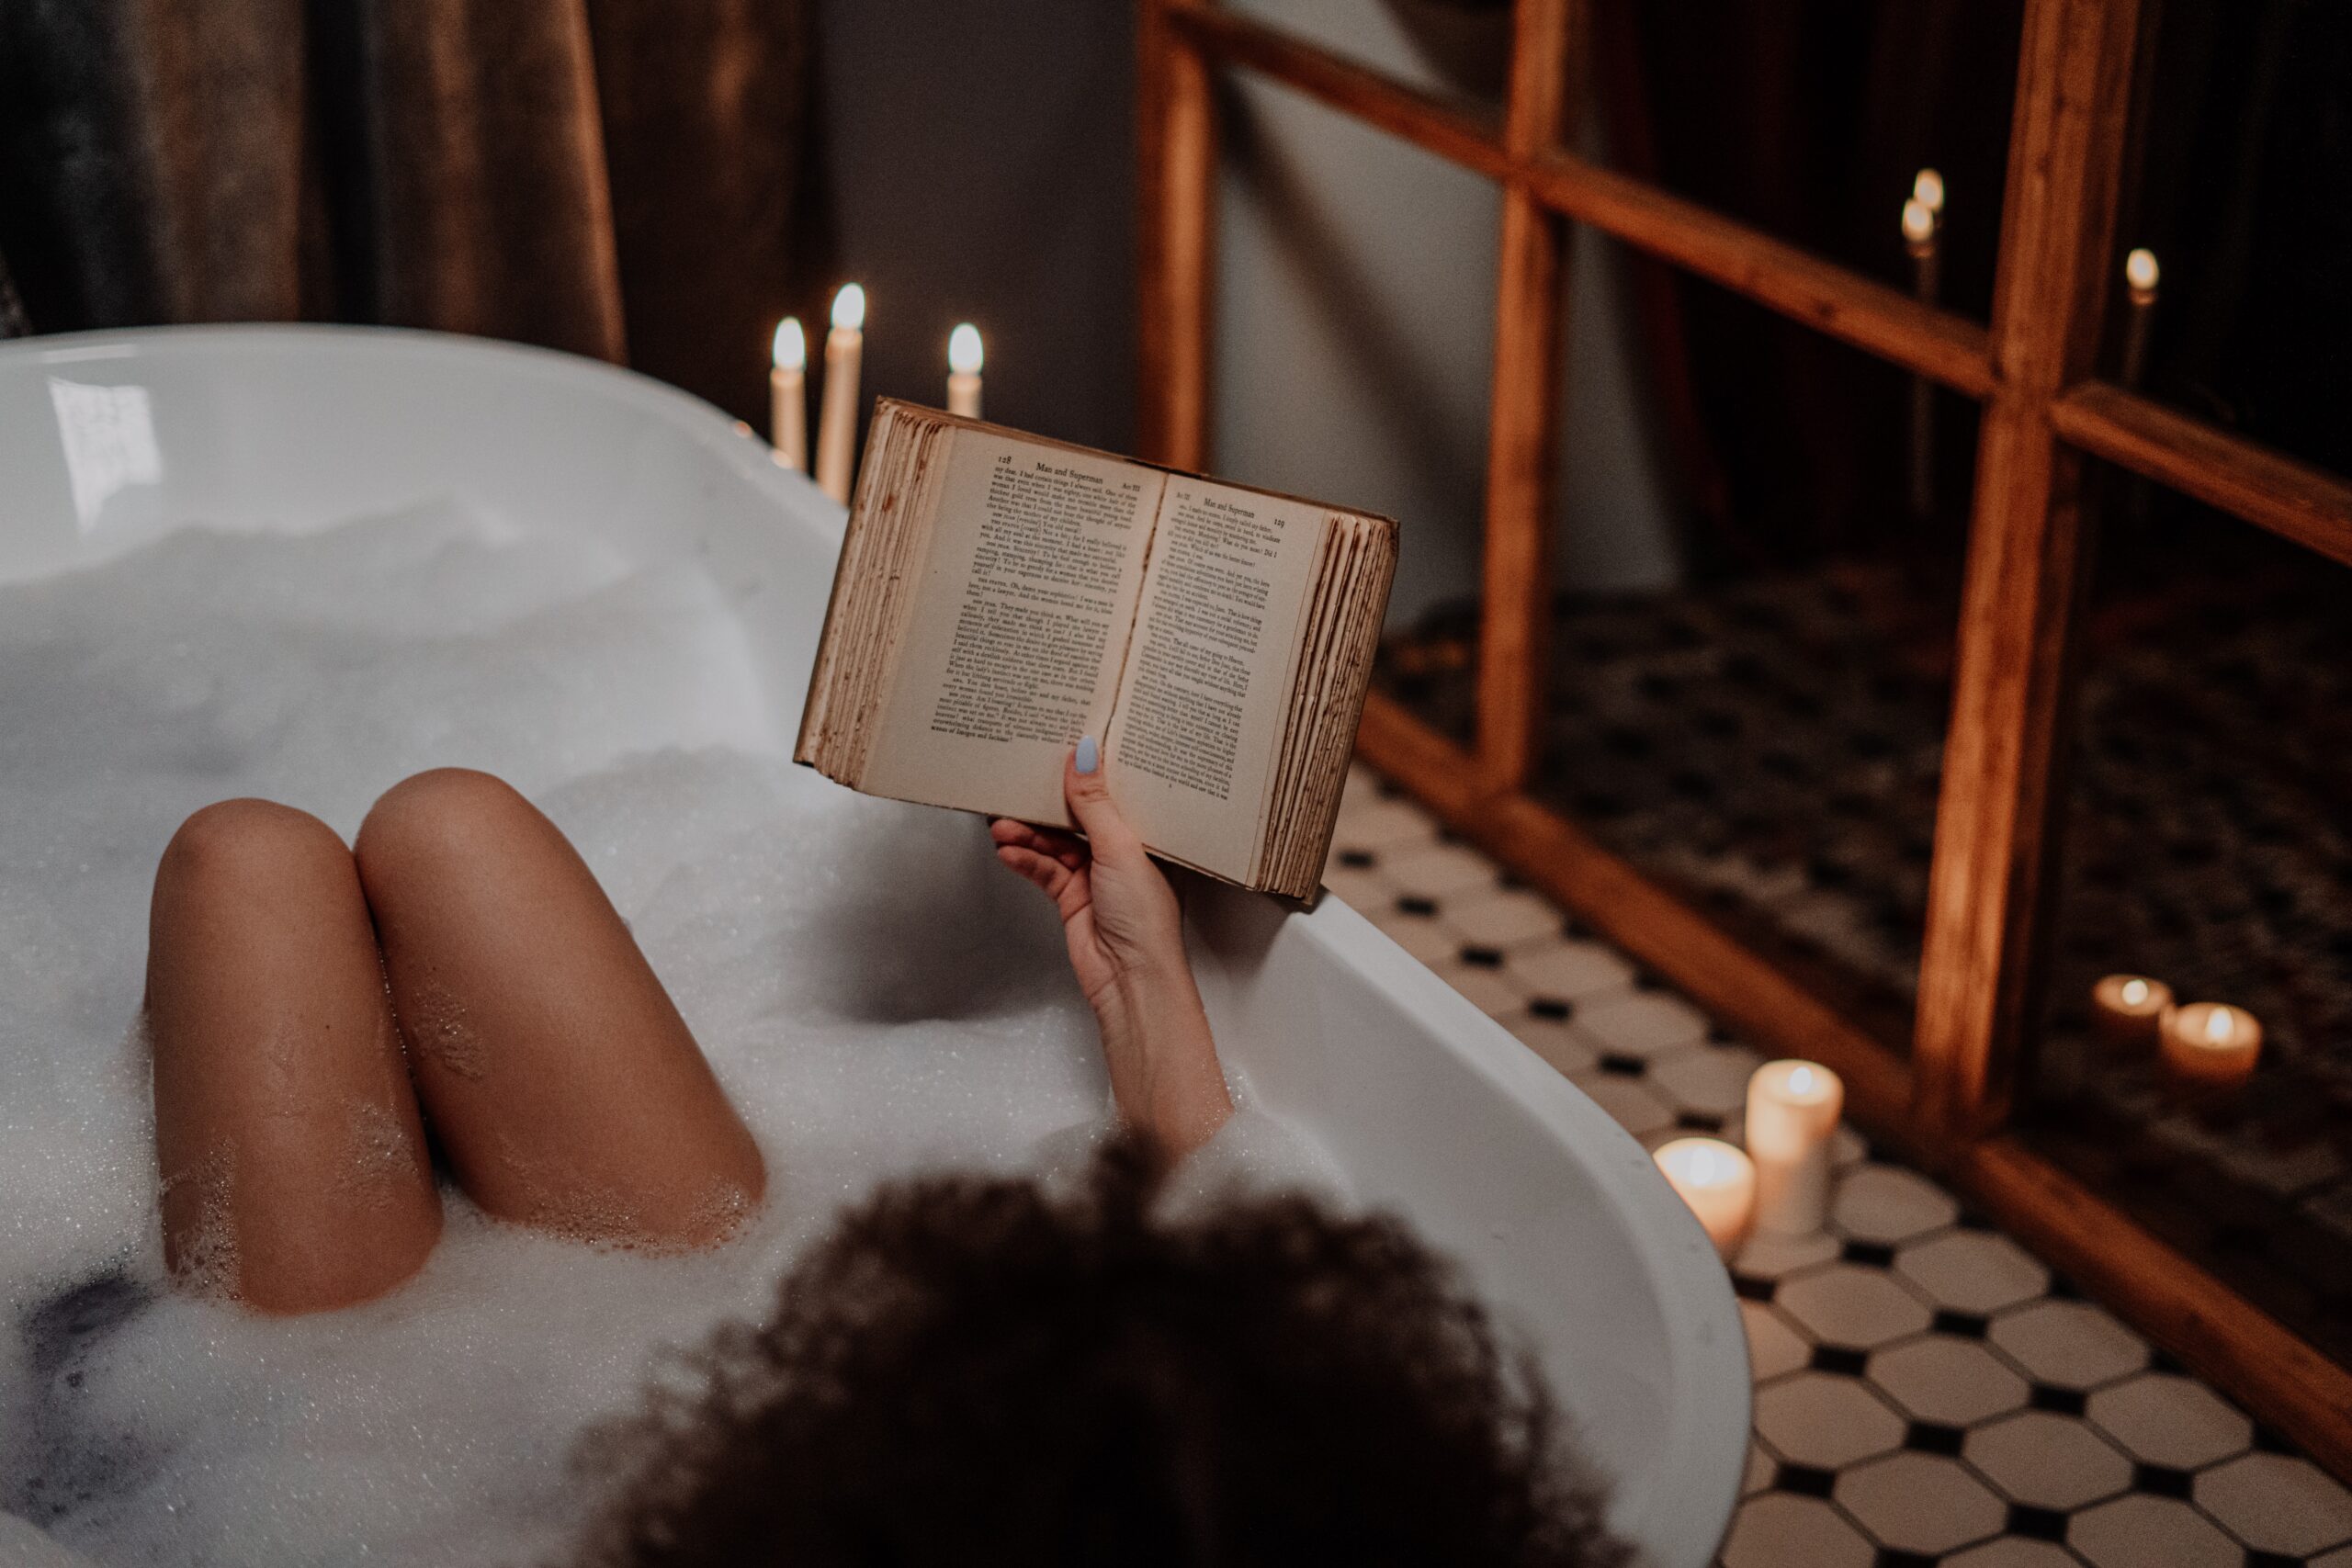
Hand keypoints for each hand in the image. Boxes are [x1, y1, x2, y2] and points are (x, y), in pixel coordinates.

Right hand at [990, 738, 1231, 1163]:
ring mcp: (1095, 875)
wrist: (1131, 981)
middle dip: (1045, 802)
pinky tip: (1006, 849)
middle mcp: (1122, 852)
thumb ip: (1094, 803)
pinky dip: (1024, 858)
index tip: (1060, 743)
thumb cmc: (1144, 919)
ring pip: (1054, 842)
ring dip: (1028, 833)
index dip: (1089, 770)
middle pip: (1077, 816)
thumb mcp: (1120, 848)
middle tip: (1015, 782)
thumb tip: (1083, 753)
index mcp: (1146, 835)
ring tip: (1001, 823)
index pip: (1114, 791)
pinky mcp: (1072, 897)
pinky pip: (1043, 869)